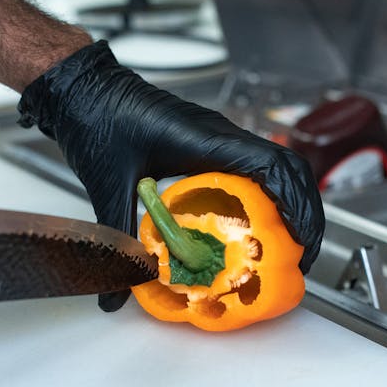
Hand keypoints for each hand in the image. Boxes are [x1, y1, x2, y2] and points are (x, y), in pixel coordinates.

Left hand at [18, 41, 324, 310]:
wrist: (81, 89)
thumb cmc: (96, 121)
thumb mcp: (108, 187)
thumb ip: (116, 242)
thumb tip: (114, 296)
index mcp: (206, 139)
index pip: (273, 166)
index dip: (296, 205)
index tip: (301, 241)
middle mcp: (221, 136)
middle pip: (287, 168)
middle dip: (305, 211)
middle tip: (302, 255)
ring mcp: (218, 139)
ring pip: (275, 167)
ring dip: (290, 204)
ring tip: (288, 246)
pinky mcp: (208, 145)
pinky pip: (252, 170)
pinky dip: (265, 198)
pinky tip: (253, 229)